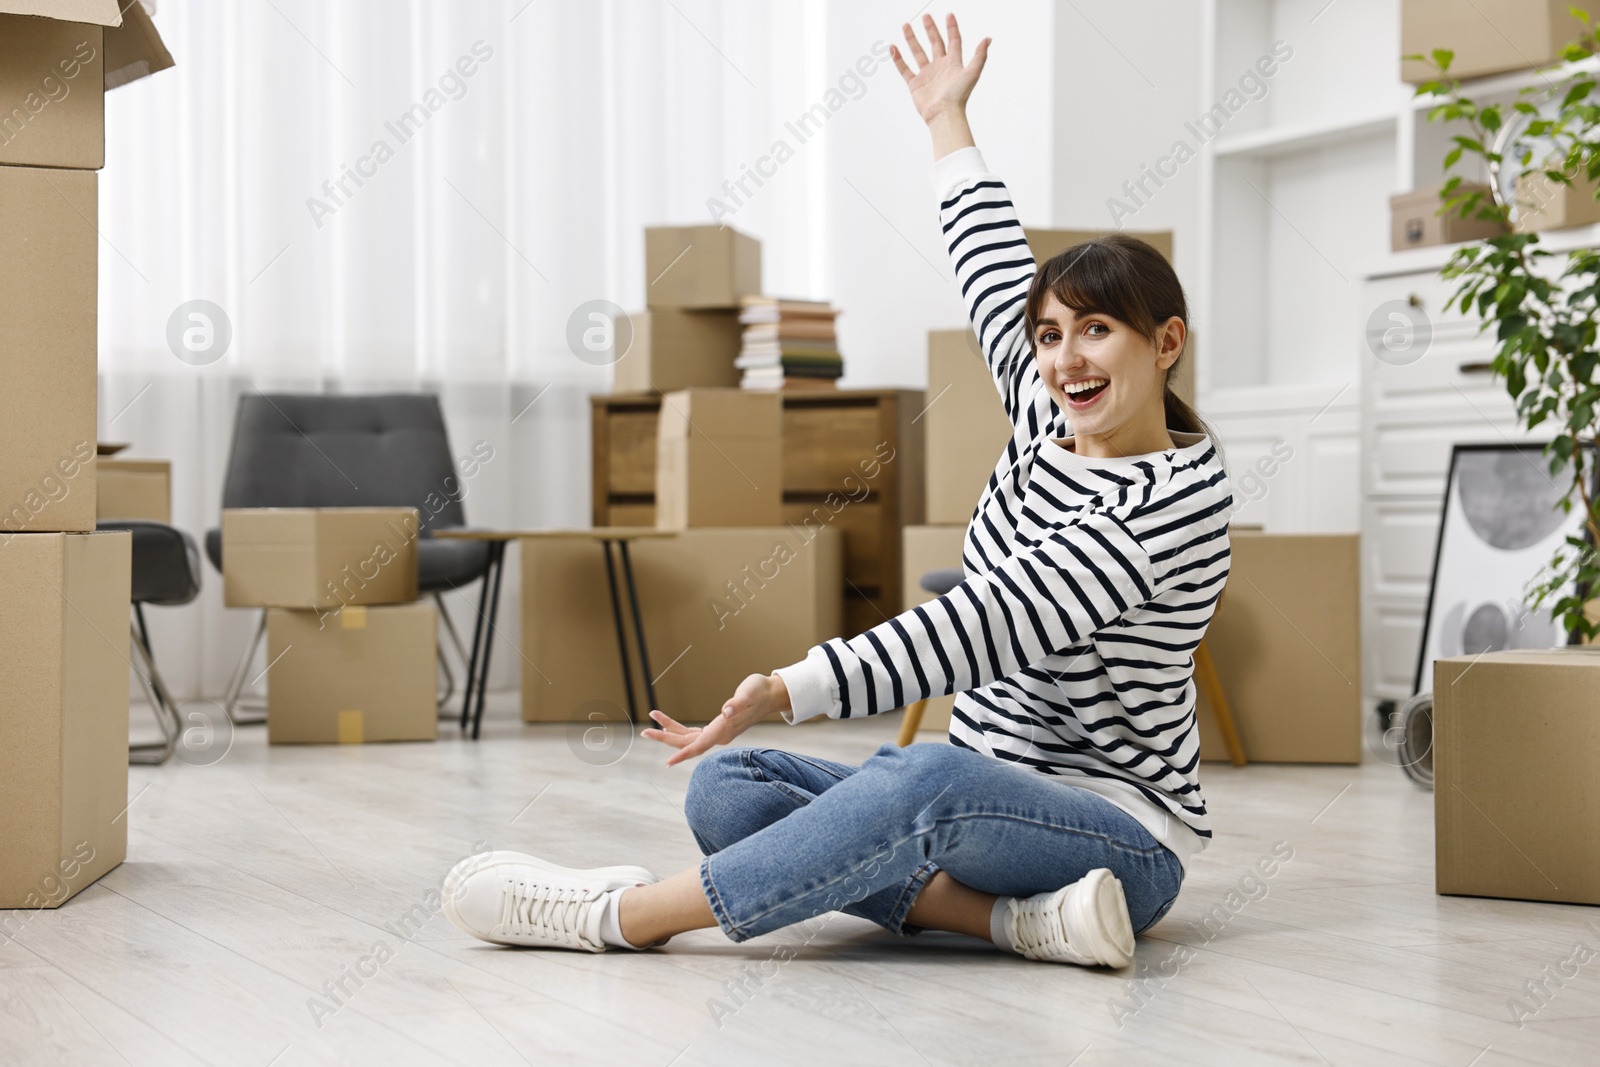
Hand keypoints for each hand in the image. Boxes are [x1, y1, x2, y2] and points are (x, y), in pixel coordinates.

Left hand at [642, 672, 790, 767]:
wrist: (769, 695)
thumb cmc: (760, 692)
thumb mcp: (749, 694)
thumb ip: (737, 704)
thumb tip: (725, 711)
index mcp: (723, 731)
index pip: (699, 746)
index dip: (683, 755)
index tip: (667, 763)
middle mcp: (718, 736)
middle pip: (687, 743)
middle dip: (665, 738)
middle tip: (645, 731)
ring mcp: (716, 733)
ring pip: (686, 737)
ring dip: (667, 731)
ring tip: (650, 721)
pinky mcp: (715, 728)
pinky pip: (691, 731)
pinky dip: (677, 726)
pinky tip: (665, 722)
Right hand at [890, 13, 988, 124]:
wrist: (944, 114)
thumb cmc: (958, 97)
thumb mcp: (972, 73)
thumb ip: (980, 56)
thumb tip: (988, 39)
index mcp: (953, 64)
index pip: (953, 41)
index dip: (952, 28)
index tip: (949, 15)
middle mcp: (940, 67)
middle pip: (935, 43)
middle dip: (930, 29)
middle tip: (926, 17)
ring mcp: (927, 75)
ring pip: (918, 53)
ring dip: (912, 39)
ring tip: (906, 26)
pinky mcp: (915, 84)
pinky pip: (905, 69)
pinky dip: (898, 59)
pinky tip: (893, 48)